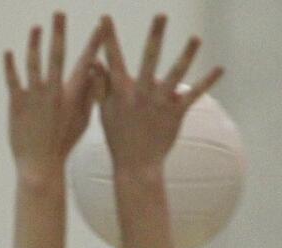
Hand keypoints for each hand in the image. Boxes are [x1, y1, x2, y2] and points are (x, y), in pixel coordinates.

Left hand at [5, 13, 106, 176]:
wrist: (41, 165)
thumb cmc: (62, 144)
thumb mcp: (83, 120)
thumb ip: (90, 95)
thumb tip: (95, 72)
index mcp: (72, 95)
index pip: (87, 63)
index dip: (95, 43)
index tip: (102, 25)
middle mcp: (54, 92)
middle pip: (57, 56)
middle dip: (59, 33)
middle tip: (59, 13)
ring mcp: (35, 97)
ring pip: (34, 64)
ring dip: (35, 43)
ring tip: (36, 27)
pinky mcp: (17, 105)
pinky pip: (13, 81)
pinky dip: (10, 66)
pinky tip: (8, 52)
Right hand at [98, 14, 223, 172]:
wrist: (135, 165)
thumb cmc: (119, 138)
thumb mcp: (104, 112)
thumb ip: (100, 86)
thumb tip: (94, 63)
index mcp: (121, 93)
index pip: (113, 61)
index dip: (108, 39)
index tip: (105, 19)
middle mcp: (141, 95)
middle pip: (149, 60)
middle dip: (155, 37)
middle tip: (161, 15)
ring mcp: (159, 103)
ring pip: (175, 75)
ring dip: (186, 55)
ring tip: (195, 38)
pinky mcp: (175, 113)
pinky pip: (194, 95)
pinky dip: (207, 82)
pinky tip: (220, 68)